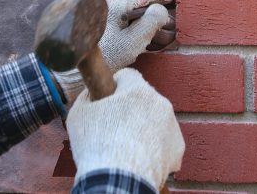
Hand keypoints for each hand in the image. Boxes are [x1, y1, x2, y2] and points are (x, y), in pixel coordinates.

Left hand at [54, 0, 173, 103]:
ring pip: (134, 18)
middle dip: (157, 14)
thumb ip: (149, 24)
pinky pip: (127, 27)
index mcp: (113, 7)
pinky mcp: (106, 33)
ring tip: (168, 35)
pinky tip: (152, 41)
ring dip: (151, 26)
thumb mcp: (132, 42)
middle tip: (173, 22)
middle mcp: (109, 10)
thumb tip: (160, 9)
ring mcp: (106, 21)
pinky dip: (141, 32)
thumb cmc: (106, 57)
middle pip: (138, 7)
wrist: (77, 73)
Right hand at [67, 68, 184, 189]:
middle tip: (114, 127)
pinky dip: (154, 148)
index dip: (114, 87)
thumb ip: (87, 96)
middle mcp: (160, 102)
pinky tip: (139, 157)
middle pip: (144, 98)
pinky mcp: (178, 147)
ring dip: (144, 127)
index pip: (127, 76)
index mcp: (137, 89)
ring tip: (126, 145)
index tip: (106, 100)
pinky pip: (164, 141)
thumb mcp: (79, 114)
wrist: (118, 181)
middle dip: (131, 108)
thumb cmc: (97, 146)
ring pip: (156, 119)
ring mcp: (172, 125)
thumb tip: (92, 94)